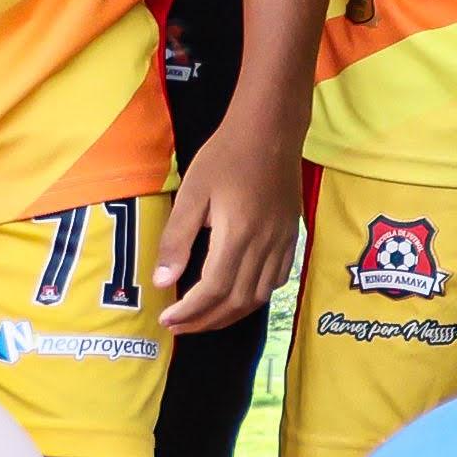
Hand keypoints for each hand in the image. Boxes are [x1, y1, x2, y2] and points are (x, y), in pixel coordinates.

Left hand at [153, 112, 299, 331]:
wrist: (271, 131)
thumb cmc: (226, 156)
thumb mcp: (192, 193)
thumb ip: (177, 239)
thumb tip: (164, 281)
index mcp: (238, 234)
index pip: (213, 289)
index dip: (189, 311)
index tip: (166, 319)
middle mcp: (265, 244)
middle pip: (238, 299)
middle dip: (206, 320)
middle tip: (179, 326)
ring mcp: (283, 240)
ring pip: (260, 294)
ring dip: (231, 314)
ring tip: (204, 318)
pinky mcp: (292, 234)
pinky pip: (278, 278)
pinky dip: (256, 296)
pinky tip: (239, 295)